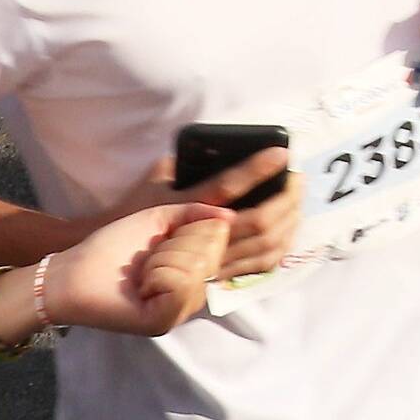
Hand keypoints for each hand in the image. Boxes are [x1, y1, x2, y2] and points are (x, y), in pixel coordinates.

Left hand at [35, 202, 237, 337]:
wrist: (71, 272)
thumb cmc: (109, 247)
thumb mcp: (156, 220)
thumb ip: (194, 214)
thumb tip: (230, 216)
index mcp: (194, 269)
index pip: (220, 237)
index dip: (189, 230)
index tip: (161, 241)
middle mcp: (193, 293)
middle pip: (211, 253)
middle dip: (174, 246)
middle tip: (147, 260)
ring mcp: (180, 311)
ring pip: (197, 269)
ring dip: (161, 261)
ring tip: (141, 274)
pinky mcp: (164, 322)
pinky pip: (181, 286)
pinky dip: (156, 276)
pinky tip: (139, 288)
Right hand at [132, 143, 303, 280]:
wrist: (121, 262)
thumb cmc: (138, 213)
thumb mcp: (155, 180)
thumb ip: (181, 161)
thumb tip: (211, 144)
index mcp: (185, 207)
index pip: (228, 185)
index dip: (257, 168)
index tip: (281, 151)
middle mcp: (204, 238)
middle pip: (259, 221)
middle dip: (287, 197)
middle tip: (298, 177)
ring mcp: (216, 262)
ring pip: (266, 246)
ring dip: (290, 220)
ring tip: (298, 197)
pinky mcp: (224, 275)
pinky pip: (261, 265)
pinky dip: (281, 245)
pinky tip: (289, 226)